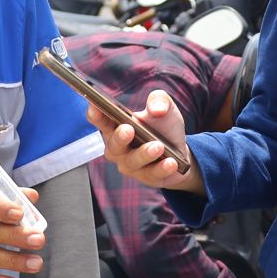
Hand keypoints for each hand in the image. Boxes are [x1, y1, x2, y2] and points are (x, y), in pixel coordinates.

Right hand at [85, 90, 204, 195]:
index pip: (101, 120)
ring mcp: (131, 165)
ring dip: (144, 154)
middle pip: (113, 146)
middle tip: (128, 129)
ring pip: (132, 162)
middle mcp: (118, 148)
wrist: (182, 151)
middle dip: (119, 138)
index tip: (95, 105)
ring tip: (158, 146)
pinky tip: (171, 162)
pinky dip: (161, 168)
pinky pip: (152, 174)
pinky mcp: (146, 177)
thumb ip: (159, 100)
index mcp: (116, 127)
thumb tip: (157, 109)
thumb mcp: (165, 107)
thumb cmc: (165, 126)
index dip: (95, 113)